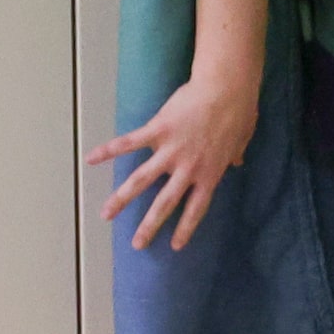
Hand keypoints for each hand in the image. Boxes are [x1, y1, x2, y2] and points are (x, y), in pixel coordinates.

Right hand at [87, 70, 260, 251]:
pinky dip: (108, 151)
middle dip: (148, 226)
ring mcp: (170, 151)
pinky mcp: (157, 131)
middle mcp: (188, 168)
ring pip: (141, 181)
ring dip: (121, 199)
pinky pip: (129, 143)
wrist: (227, 88)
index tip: (175, 246)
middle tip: (135, 244)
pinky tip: (90, 159)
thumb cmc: (239, 110)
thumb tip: (238, 162)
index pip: (196, 208)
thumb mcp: (243, 137)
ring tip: (105, 215)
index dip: (186, 227)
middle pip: (165, 204)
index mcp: (210, 173)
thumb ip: (236, 153)